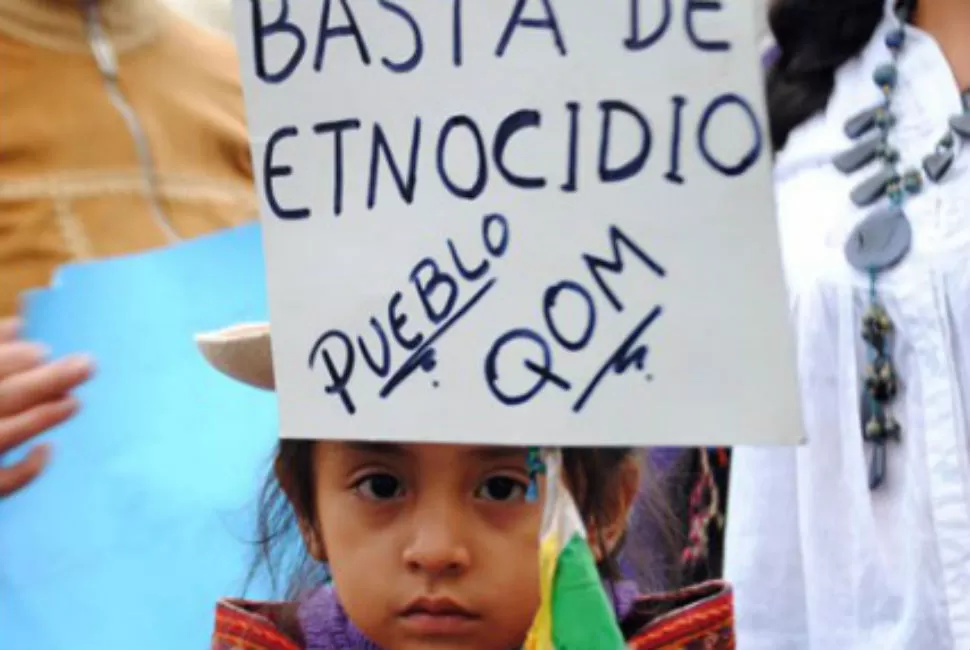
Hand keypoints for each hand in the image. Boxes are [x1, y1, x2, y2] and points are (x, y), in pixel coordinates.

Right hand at [0, 319, 92, 496]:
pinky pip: (3, 483)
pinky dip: (25, 469)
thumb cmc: (1, 403)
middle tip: (87, 365)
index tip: (43, 352)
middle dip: (45, 381)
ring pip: (2, 436)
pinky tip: (48, 448)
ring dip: (40, 418)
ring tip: (75, 402)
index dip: (8, 359)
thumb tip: (20, 325)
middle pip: (2, 397)